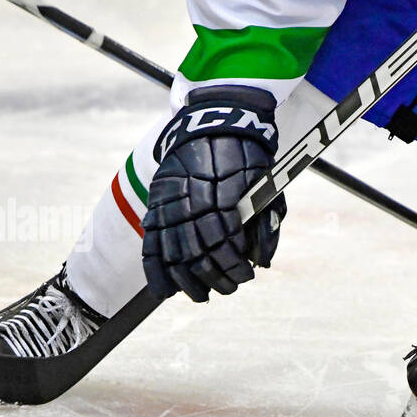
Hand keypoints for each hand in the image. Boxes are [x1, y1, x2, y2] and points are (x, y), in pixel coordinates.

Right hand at [141, 86, 286, 302]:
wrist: (216, 121)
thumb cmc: (248, 157)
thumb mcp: (266, 185)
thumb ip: (265, 224)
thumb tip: (262, 263)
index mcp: (221, 192)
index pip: (224, 242)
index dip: (235, 265)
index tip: (248, 275)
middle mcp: (191, 198)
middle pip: (199, 252)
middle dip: (216, 277)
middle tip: (231, 287)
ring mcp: (170, 201)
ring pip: (174, 253)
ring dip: (189, 281)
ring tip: (203, 295)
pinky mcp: (157, 202)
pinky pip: (150, 243)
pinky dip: (155, 271)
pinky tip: (164, 292)